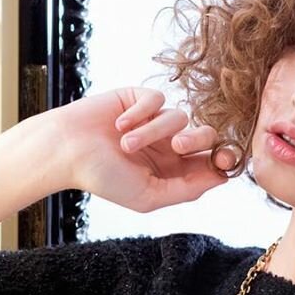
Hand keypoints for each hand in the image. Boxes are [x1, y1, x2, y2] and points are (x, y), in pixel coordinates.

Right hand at [52, 86, 236, 212]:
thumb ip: (186, 190)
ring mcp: (153, 120)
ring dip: (151, 131)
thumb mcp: (148, 196)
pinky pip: (157, 99)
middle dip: (197, 138)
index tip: (226, 157)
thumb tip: (223, 177)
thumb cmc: (103, 177)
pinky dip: (140, 112)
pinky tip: (120, 124)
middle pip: (205, 134)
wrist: (67, 151)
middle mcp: (166, 145)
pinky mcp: (139, 99)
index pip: (209, 161)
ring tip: (126, 143)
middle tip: (178, 145)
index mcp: (171, 170)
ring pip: (178, 117)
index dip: (223, 157)